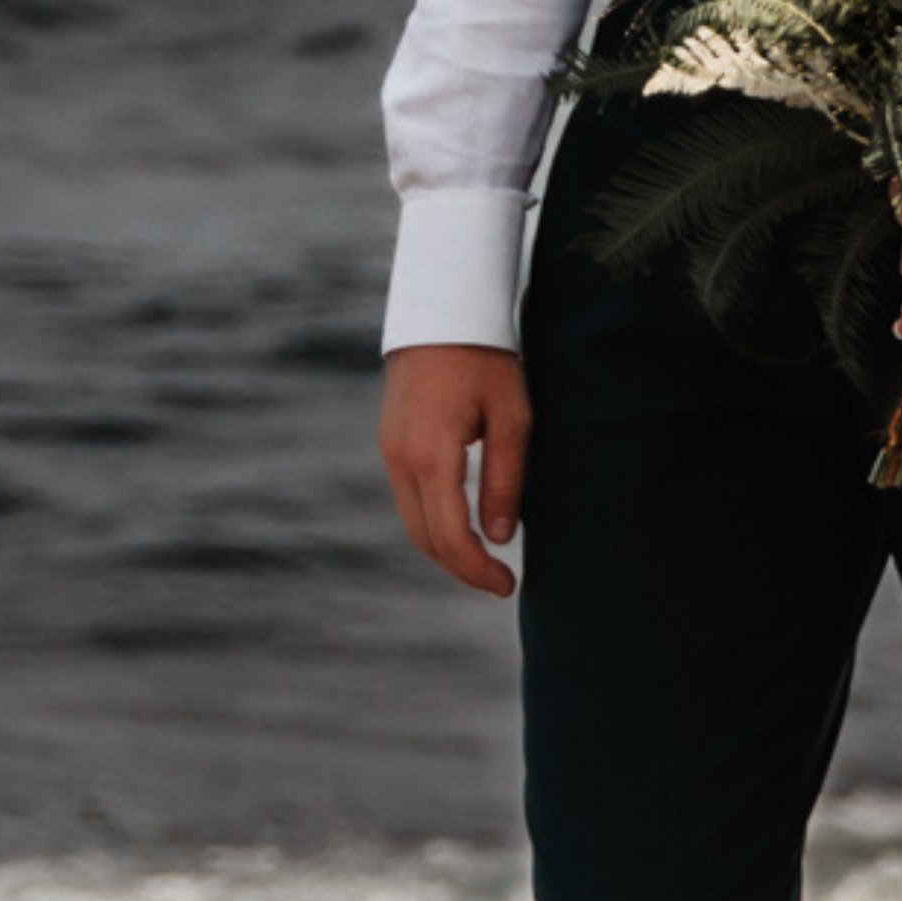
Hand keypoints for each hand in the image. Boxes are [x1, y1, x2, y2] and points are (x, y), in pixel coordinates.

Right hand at [377, 343, 530, 599]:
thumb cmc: (487, 362)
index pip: (449, 535)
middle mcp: (400, 460)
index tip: (507, 585)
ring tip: (484, 563)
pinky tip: (462, 529)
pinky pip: (409, 499)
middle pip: (424, 538)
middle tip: (499, 584)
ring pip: (412, 521)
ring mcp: (389, 452)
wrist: (443, 315)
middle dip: (460, 568)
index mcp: (431, 456)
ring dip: (445, 549)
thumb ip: (505, 481)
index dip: (477, 569)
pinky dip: (433, 523)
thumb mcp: (512, 420)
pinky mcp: (390, 444)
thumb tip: (499, 538)